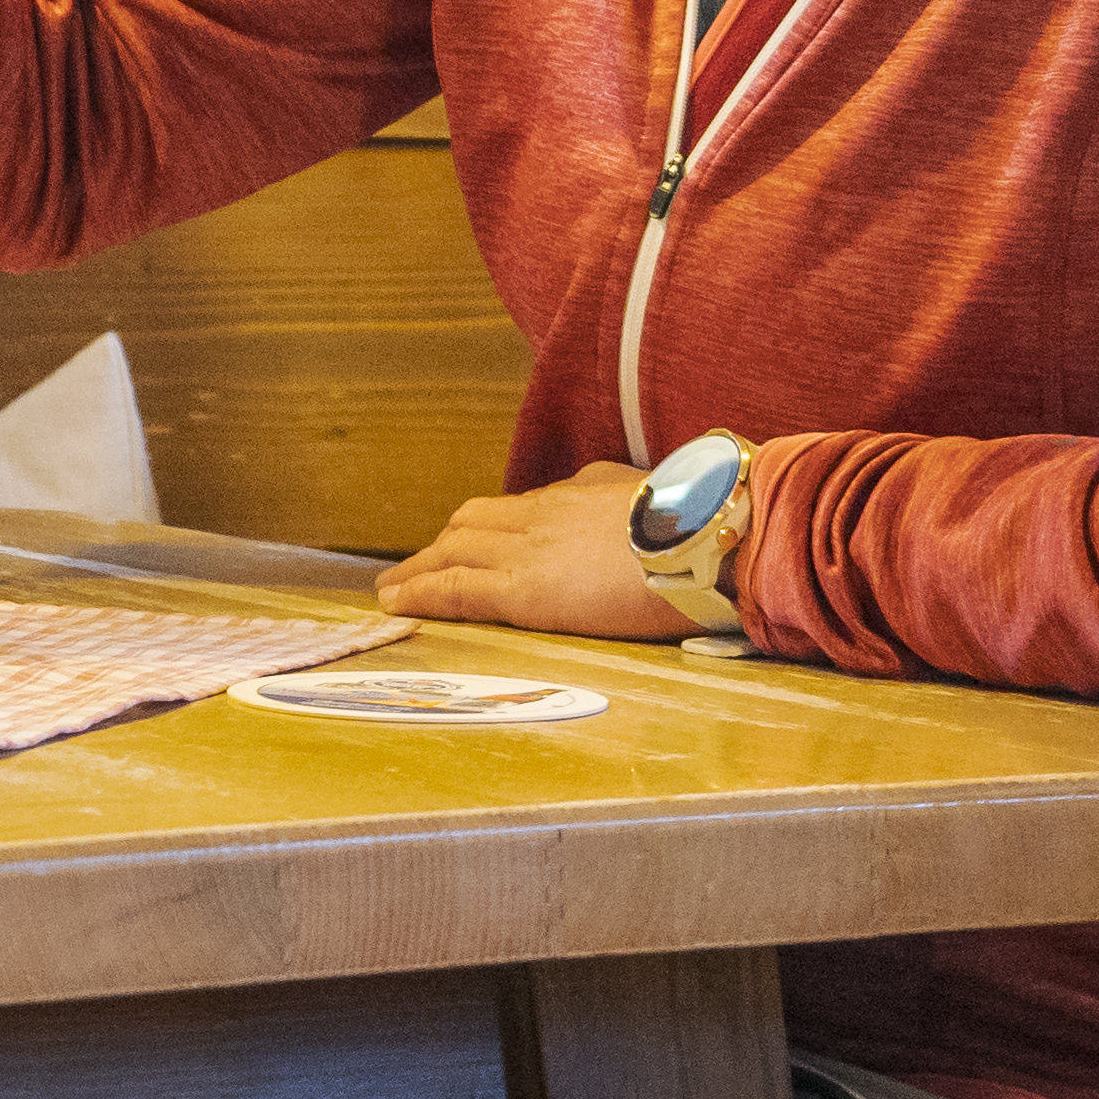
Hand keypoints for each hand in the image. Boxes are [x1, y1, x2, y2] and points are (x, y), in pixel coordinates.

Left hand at [381, 458, 694, 643]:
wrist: (706, 536)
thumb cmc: (703, 526)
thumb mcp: (662, 499)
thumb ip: (632, 504)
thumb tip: (625, 503)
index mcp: (579, 493)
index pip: (519, 509)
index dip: (490, 529)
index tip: (474, 544)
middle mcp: (543, 514)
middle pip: (473, 523)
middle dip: (443, 545)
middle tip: (420, 566)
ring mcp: (528, 549)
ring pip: (453, 551)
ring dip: (418, 569)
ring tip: (391, 589)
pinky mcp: (522, 590)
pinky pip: (454, 589)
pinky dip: (419, 594)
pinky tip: (394, 604)